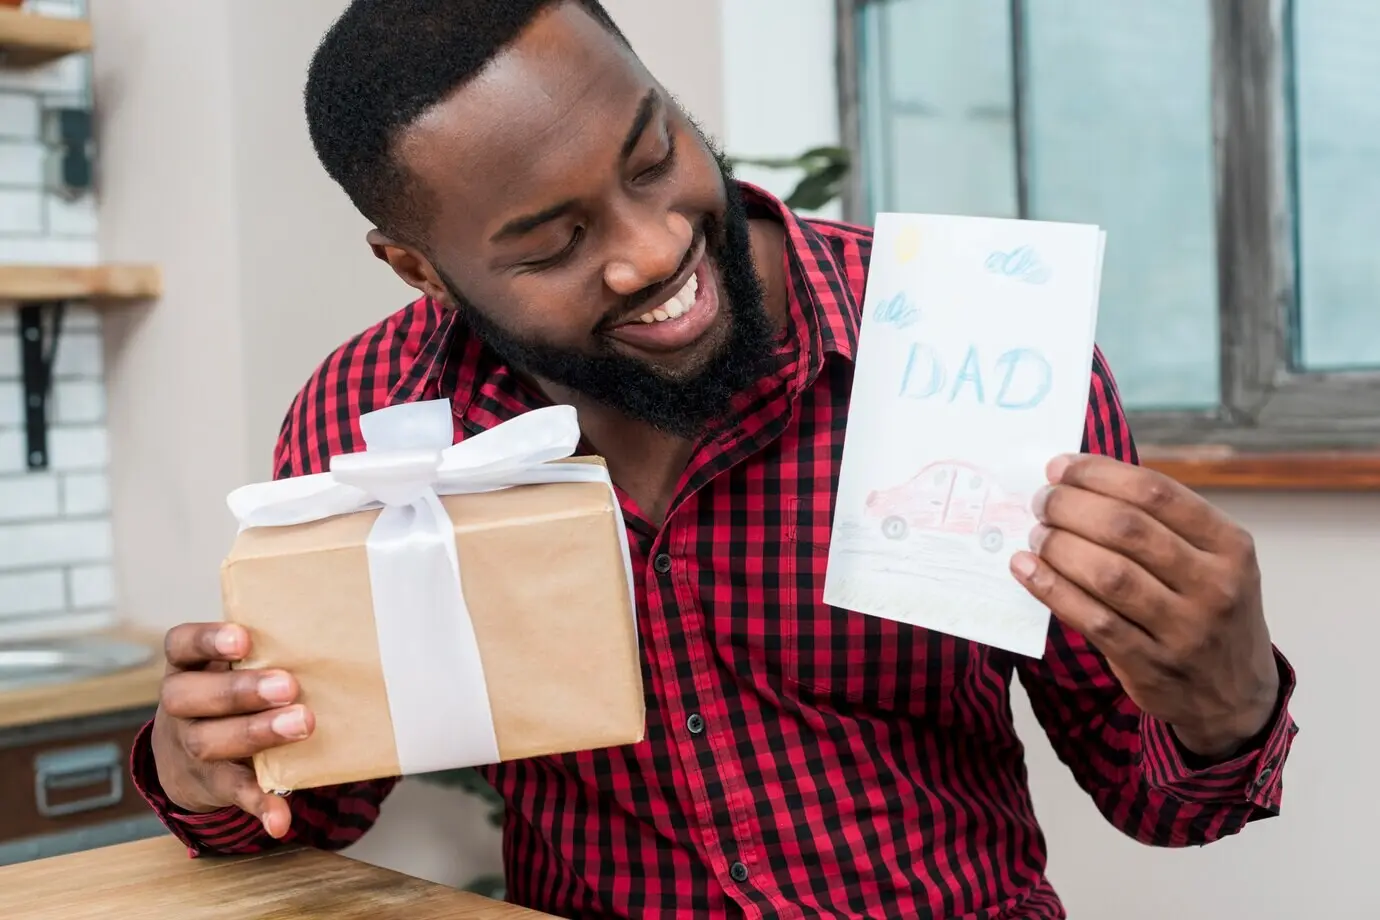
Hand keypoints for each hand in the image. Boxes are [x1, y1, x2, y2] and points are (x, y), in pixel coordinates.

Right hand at [150, 623, 314, 837]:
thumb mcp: (230, 667)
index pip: (181, 645)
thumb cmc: (229, 693)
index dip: (207, 640)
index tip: (243, 639)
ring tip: (301, 725)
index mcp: (187, 667)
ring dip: (255, 734)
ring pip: (207, 742)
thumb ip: (263, 652)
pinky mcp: (212, 784)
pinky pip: (233, 793)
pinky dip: (259, 804)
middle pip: (190, 696)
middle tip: (288, 686)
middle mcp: (180, 705)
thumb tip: (329, 634)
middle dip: (240, 691)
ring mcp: (190, 746)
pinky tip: (280, 817)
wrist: (188, 755)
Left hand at [1010, 454, 1278, 759]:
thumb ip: (1162, 522)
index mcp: (1230, 546)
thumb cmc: (1208, 611)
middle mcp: (1214, 585)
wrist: (1233, 696)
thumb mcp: (1212, 561)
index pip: (1156, 492)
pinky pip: (1092, 619)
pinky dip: (1052, 589)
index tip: (1060, 467)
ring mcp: (1184, 629)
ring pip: (1108, 573)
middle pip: (1126, 528)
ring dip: (1059, 546)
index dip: (1099, 473)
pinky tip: (1027, 569)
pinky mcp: (1151, 665)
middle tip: (1041, 501)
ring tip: (1037, 534)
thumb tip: (1081, 480)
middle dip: (1071, 506)